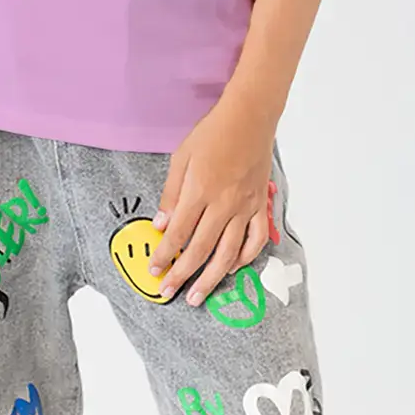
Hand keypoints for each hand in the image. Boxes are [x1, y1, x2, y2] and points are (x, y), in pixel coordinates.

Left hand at [147, 94, 276, 305]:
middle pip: (200, 249)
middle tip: (168, 292)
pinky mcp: (260, 206)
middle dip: (182, 275)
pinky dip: (244, 259)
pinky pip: (255, 241)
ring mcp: (245, 207)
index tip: (154, 270)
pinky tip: (232, 268)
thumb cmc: (212, 133)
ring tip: (197, 296)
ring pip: (228, 253)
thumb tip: (161, 225)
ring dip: (211, 278)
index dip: (165, 255)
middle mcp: (223, 204)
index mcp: (200, 190)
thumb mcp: (181, 157)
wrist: (249, 118)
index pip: (178, 233)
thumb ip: (171, 193)